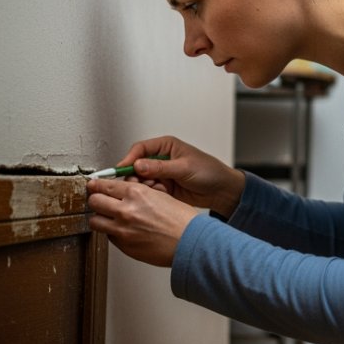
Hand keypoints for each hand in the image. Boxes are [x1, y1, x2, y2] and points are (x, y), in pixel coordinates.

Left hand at [86, 177, 199, 266]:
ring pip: (94, 221)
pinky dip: (113, 233)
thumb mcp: (161, 195)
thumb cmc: (182, 220)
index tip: (94, 186)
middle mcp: (125, 210)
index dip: (97, 185)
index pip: (104, 185)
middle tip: (101, 201)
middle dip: (96, 200)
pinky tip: (125, 231)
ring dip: (100, 218)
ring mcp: (122, 230)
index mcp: (136, 193)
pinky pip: (108, 236)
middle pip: (93, 201)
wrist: (191, 242)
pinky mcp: (124, 246)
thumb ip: (139, 192)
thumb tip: (126, 190)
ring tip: (110, 218)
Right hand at [115, 136, 246, 218]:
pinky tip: (161, 196)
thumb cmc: (210, 172)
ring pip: (141, 180)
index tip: (122, 168)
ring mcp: (161, 174)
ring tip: (156, 190)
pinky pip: (149, 191)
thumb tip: (139, 165)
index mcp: (166, 146)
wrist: (221, 191)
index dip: (129, 158)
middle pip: (136, 166)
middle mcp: (161, 159)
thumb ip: (161, 167)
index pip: (140, 149)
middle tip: (137, 184)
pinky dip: (151, 194)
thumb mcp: (185, 168)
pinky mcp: (163, 188)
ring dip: (144, 187)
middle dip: (135, 176)